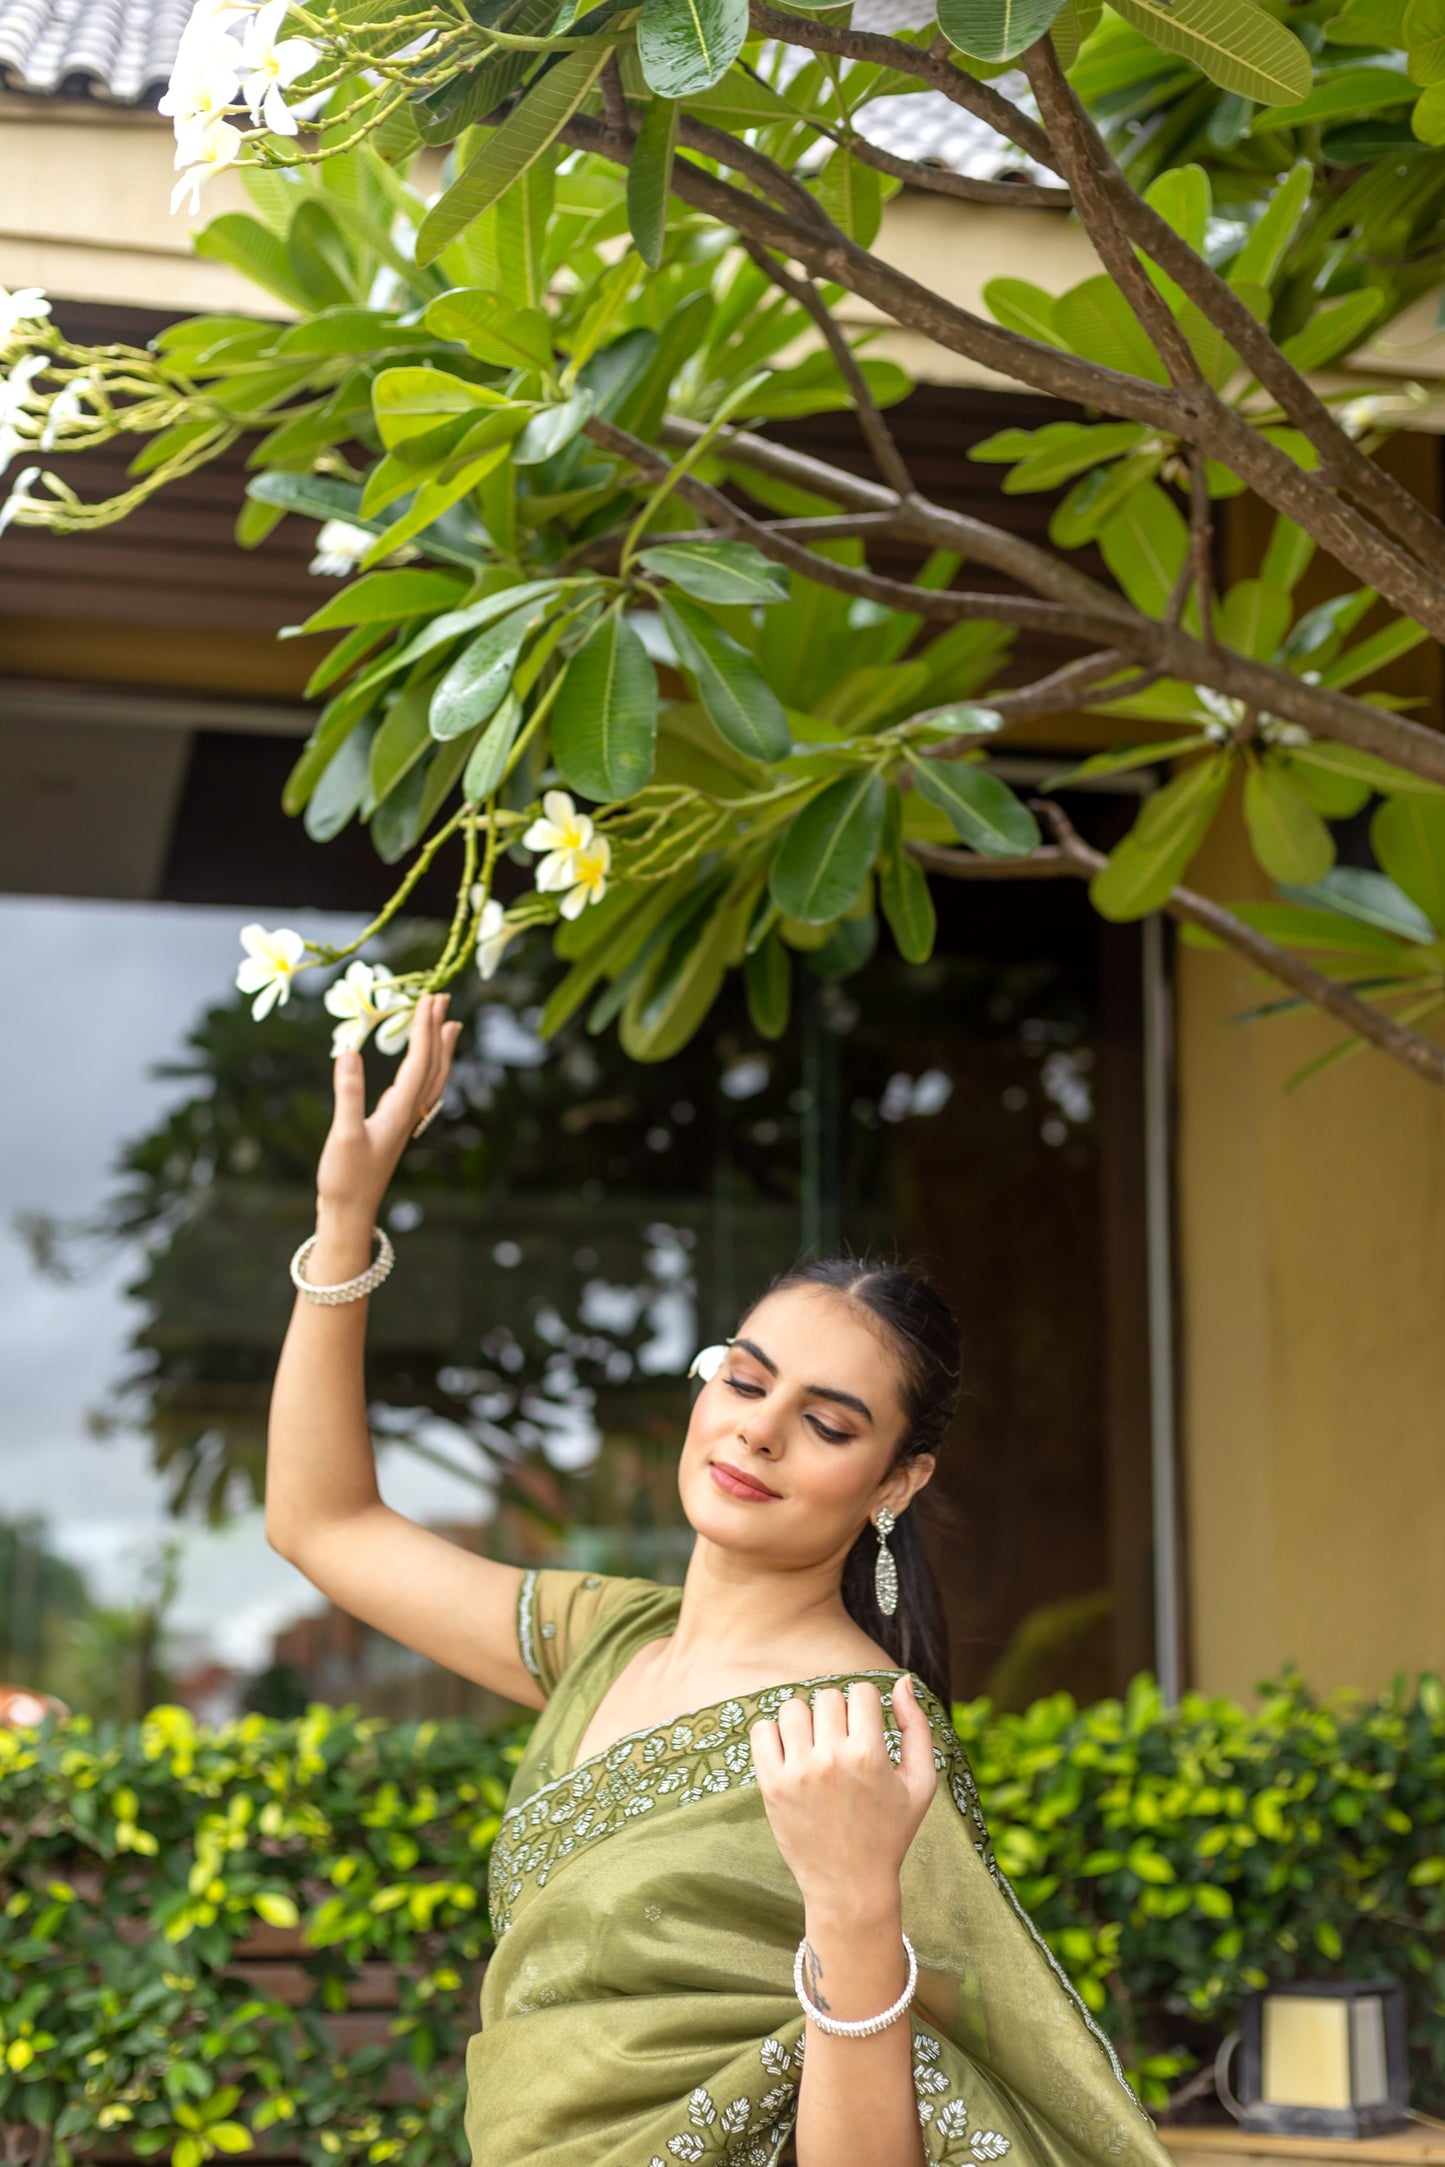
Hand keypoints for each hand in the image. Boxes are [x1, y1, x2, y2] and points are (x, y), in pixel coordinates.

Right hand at [315, 992, 462, 1222]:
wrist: (349, 1214)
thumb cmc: (345, 1179)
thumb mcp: (342, 1135)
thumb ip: (348, 1093)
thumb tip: (348, 1051)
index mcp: (400, 1111)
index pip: (419, 1060)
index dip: (424, 1027)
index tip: (429, 997)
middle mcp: (409, 1114)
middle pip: (433, 1065)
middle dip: (438, 1030)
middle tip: (443, 997)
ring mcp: (404, 1123)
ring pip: (432, 1079)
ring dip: (439, 1049)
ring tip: (448, 1025)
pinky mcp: (393, 1130)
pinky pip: (420, 1091)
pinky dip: (426, 1071)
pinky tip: (422, 1069)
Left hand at [749, 1675, 936, 1913]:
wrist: (851, 1885)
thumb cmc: (890, 1832)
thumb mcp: (921, 1784)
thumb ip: (917, 1727)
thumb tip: (902, 1680)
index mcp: (869, 1755)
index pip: (861, 1692)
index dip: (868, 1707)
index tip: (867, 1730)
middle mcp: (831, 1759)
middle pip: (828, 1696)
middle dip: (838, 1714)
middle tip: (844, 1743)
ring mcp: (797, 1772)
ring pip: (793, 1708)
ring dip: (806, 1721)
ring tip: (817, 1746)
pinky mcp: (771, 1785)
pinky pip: (762, 1731)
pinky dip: (774, 1734)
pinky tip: (792, 1753)